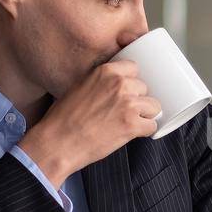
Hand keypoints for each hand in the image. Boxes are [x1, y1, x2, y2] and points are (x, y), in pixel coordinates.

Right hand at [18, 61, 160, 184]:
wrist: (57, 143)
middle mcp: (120, 84)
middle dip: (138, 100)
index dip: (132, 82)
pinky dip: (145, 131)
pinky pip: (152, 126)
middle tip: (124, 112)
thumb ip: (100, 82)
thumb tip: (115, 85)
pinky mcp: (132, 125)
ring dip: (145, 115)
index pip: (134, 68)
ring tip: (129, 123)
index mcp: (106, 72)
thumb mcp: (80, 87)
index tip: (128, 91)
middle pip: (145, 88)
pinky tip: (132, 134)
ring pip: (154, 106)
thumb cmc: (63, 119)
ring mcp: (128, 104)